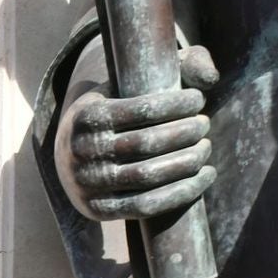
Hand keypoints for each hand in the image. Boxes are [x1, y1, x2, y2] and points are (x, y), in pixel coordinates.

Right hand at [55, 44, 217, 221]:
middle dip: (186, 132)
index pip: (144, 109)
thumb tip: (210, 78)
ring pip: (149, 177)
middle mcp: (82, 151)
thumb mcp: (125, 83)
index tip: (198, 99)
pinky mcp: (97, 210)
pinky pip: (147, 206)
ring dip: (188, 162)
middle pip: (148, 143)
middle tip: (204, 124)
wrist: (67, 155)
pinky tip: (206, 175)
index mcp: (87, 116)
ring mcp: (87, 185)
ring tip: (205, 147)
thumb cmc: (110, 112)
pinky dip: (183, 192)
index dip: (178, 104)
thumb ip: (172, 66)